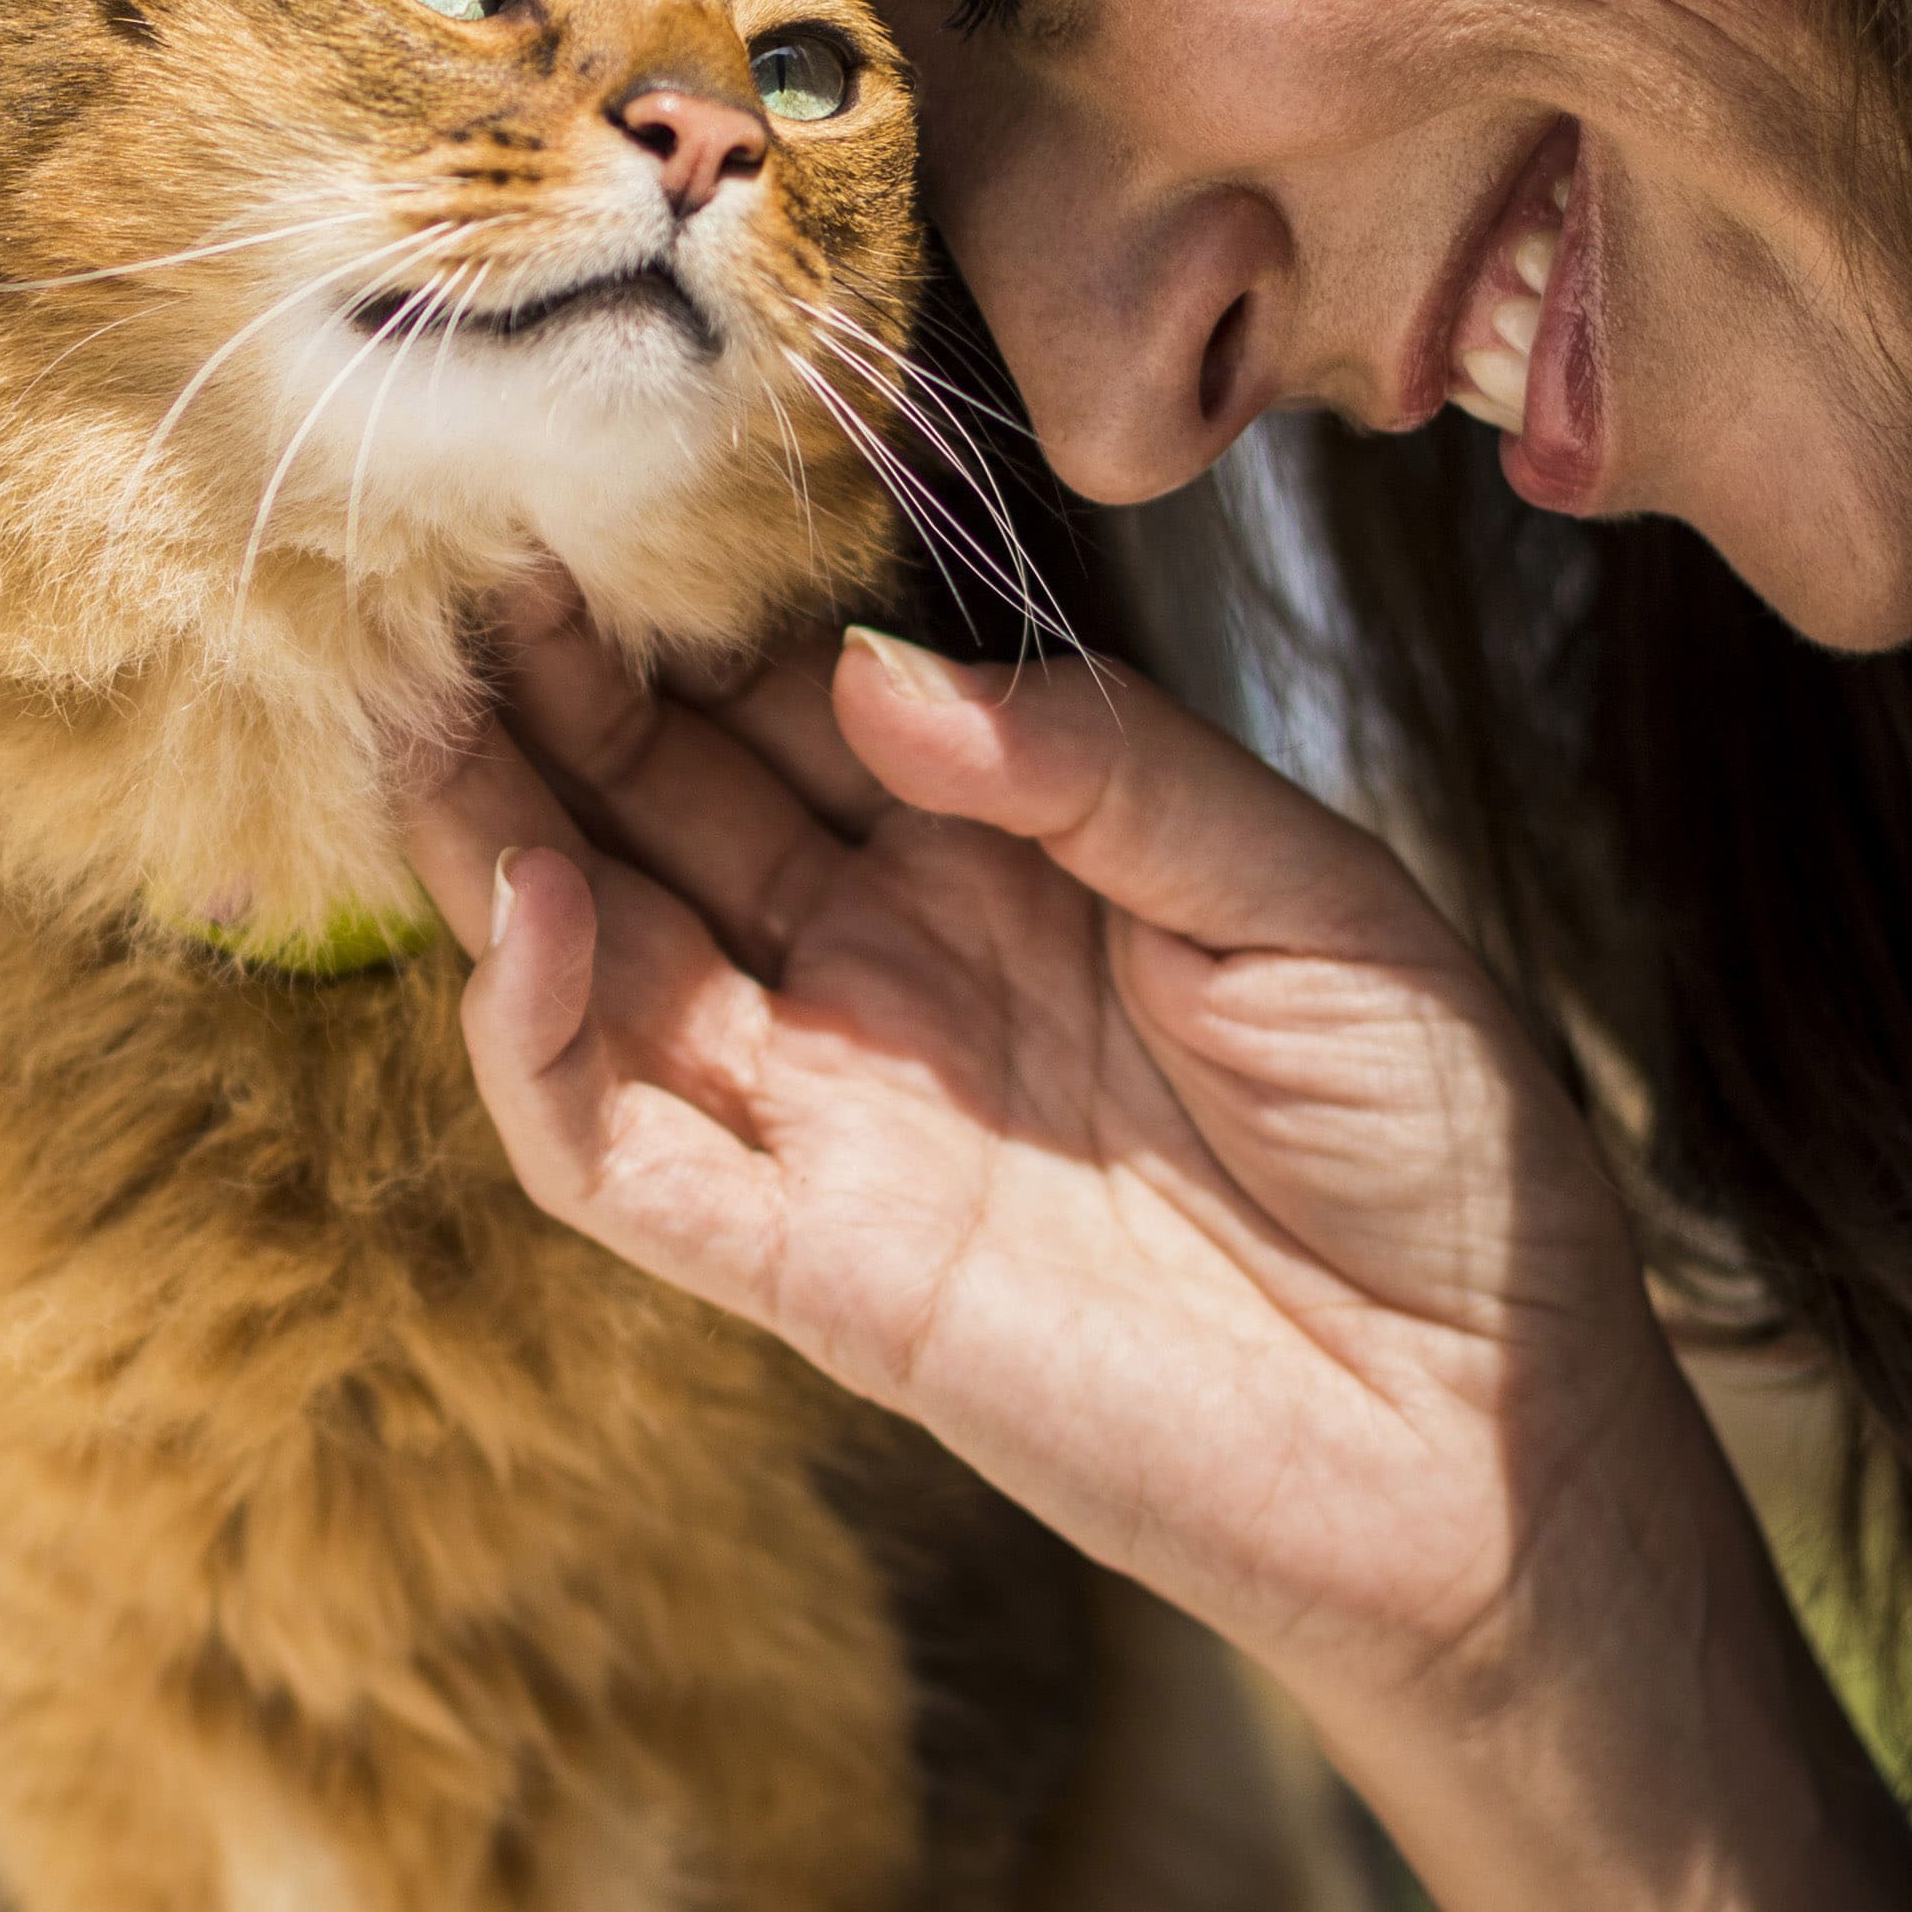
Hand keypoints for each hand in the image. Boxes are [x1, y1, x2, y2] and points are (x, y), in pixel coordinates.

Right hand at [400, 595, 1675, 1701]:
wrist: (1497, 1435)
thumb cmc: (1440, 1146)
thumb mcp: (1308, 893)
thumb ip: (1100, 767)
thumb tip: (873, 672)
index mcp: (1001, 851)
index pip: (792, 699)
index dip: (692, 604)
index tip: (593, 476)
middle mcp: (886, 965)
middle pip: (658, 806)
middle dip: (551, 687)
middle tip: (445, 557)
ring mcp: (836, 1116)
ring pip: (599, 960)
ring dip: (491, 837)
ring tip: (413, 702)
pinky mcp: (814, 1269)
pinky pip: (621, 1154)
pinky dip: (538, 1041)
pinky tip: (523, 914)